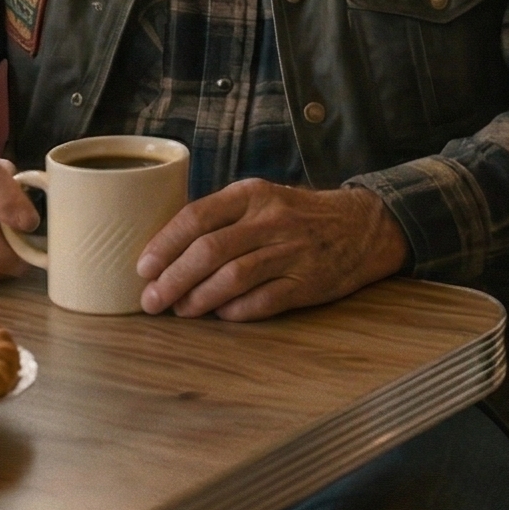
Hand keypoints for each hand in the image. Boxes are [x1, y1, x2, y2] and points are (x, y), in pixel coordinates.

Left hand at [138, 178, 408, 320]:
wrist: (365, 225)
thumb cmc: (301, 216)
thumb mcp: (265, 200)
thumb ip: (223, 218)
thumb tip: (166, 253)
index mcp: (255, 194)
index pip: (198, 216)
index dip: (164, 245)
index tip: (143, 268)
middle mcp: (272, 219)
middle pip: (209, 251)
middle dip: (172, 280)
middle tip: (151, 301)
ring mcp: (292, 251)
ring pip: (231, 278)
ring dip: (197, 300)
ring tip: (181, 311)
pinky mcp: (307, 282)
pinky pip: (260, 302)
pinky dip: (233, 313)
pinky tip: (220, 315)